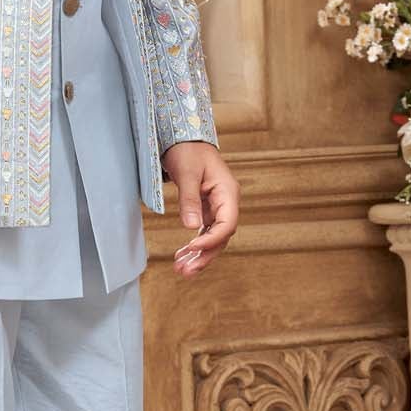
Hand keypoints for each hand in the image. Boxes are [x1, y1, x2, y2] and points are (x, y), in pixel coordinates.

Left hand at [161, 142, 238, 276]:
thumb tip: (190, 227)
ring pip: (213, 238)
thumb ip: (189, 200)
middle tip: (186, 272)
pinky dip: (194, 245)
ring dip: (199, 255)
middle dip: (205, 256)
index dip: (211, 240)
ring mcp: (217, 207)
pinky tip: (183, 257)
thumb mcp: (186, 173)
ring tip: (182, 271)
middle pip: (221, 237)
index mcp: (228, 192)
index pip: (227, 224)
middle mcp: (226, 202)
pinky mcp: (206, 209)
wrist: (184, 138)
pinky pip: (204, 232)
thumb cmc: (188, 150)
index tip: (192, 248)